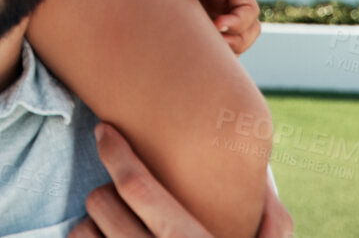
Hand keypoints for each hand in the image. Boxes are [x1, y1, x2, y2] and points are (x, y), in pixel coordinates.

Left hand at [71, 123, 291, 236]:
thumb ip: (275, 231)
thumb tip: (273, 204)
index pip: (140, 190)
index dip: (118, 153)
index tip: (105, 130)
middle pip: (102, 203)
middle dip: (103, 189)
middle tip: (116, 191)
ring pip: (83, 231)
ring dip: (91, 222)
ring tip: (110, 223)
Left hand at [150, 0, 260, 53]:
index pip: (249, 10)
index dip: (239, 23)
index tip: (217, 25)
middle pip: (247, 31)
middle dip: (236, 43)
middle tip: (210, 48)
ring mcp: (211, 8)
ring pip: (228, 39)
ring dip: (220, 50)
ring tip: (194, 51)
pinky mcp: (195, 13)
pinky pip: (206, 38)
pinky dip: (202, 48)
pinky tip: (181, 46)